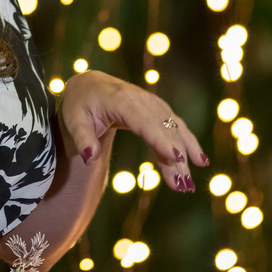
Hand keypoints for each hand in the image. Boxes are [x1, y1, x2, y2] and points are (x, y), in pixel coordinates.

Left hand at [58, 70, 207, 191]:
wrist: (88, 86)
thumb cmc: (79, 104)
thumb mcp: (73, 121)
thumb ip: (82, 139)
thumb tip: (90, 158)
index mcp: (120, 100)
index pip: (144, 120)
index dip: (160, 139)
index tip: (175, 158)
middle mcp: (141, 99)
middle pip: (163, 129)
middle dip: (176, 157)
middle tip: (183, 185)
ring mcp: (152, 103)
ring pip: (174, 128)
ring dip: (186, 153)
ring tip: (189, 182)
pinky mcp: (157, 109)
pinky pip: (174, 127)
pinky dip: (187, 143)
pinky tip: (198, 160)